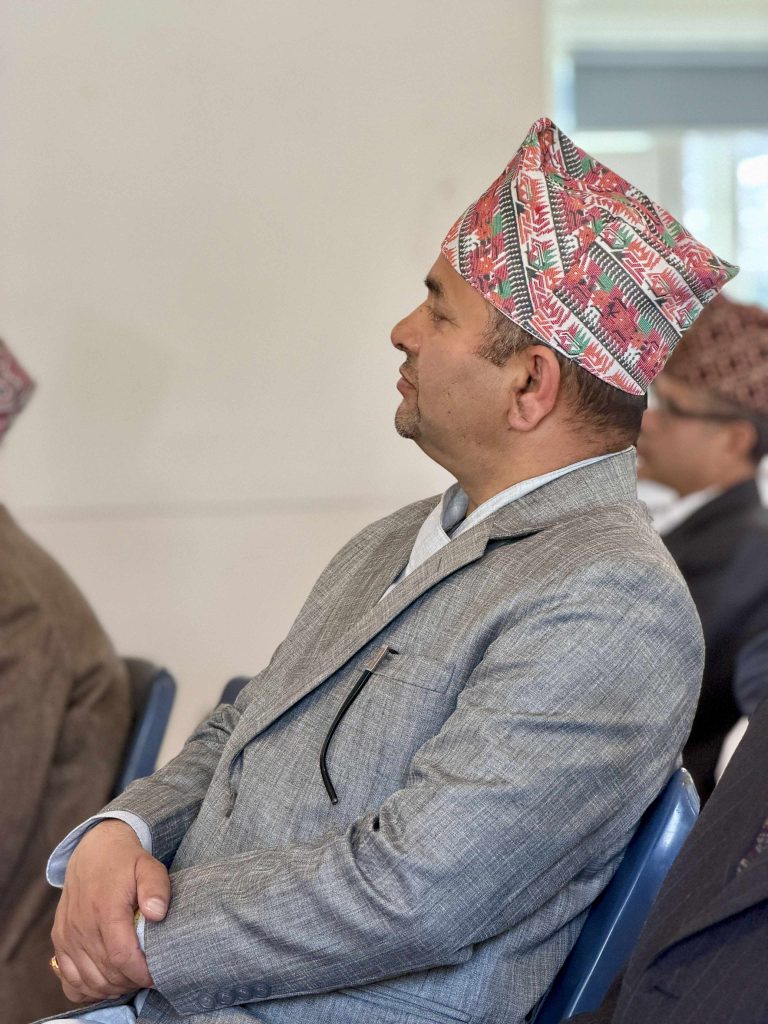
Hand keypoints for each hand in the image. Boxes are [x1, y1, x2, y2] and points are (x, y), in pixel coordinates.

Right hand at [51, 819, 170, 1002]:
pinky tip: (105, 981)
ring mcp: (67, 936)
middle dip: (130, 981)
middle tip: (146, 975)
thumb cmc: (125, 861)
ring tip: (130, 978)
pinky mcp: (59, 941)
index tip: (157, 974)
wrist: (93, 851)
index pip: (122, 957)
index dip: (141, 973)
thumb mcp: (148, 866)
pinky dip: (87, 988)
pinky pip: (69, 980)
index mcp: (106, 910)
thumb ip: (156, 888)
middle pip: (107, 974)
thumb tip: (157, 914)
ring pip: (88, 981)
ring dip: (112, 988)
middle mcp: (82, 927)